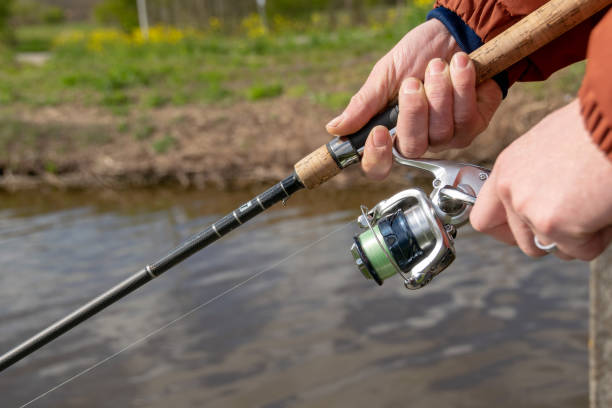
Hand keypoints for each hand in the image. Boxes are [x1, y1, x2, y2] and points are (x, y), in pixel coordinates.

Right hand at [326, 19, 501, 179]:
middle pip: (412, 148)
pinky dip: (462, 86)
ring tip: (438, 64)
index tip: (379, 132)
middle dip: (414, 112)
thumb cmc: (416, 55)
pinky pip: (467, 117)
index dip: (377, 157)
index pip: (378, 166)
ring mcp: (448, 137)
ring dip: (440, 92)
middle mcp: (419, 141)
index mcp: (391, 133)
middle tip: (413, 82)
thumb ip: (364, 104)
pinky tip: (460, 66)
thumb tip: (335, 128)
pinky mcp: (475, 125)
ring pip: (442, 130)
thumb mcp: (384, 75)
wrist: (454, 34)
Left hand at [470, 100, 611, 260]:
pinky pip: (579, 251)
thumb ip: (533, 178)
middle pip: (522, 242)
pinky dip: (599, 238)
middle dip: (554, 238)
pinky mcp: (552, 223)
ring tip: (594, 203)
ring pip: (552, 248)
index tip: (528, 233)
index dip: (507, 233)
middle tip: (579, 217)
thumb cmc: (595, 127)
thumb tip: (541, 200)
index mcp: (506, 169)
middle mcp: (509, 189)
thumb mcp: (548, 147)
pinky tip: (604, 206)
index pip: (483, 219)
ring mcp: (527, 208)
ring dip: (578, 238)